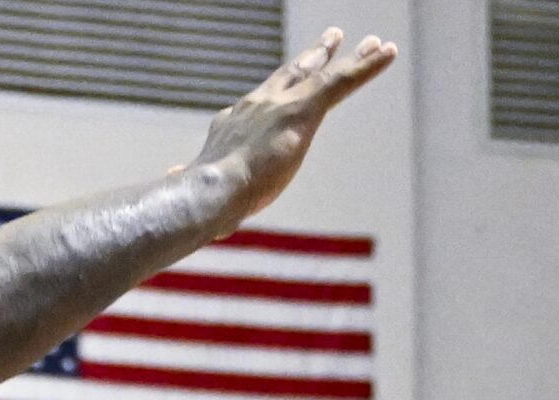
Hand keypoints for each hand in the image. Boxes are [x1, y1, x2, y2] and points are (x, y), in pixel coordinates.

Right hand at [187, 27, 396, 221]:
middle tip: (330, 40)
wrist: (211, 191)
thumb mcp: (197, 181)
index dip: (276, 92)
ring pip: (325, 73)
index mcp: (233, 124)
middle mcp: (257, 105)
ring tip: (375, 44)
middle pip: (292, 74)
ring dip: (352, 58)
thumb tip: (170, 177)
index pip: (260, 103)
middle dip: (313, 57)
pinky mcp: (304, 108)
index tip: (286, 85)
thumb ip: (187, 177)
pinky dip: (367, 66)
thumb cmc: (203, 199)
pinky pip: (342, 81)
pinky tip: (388, 52)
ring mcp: (282, 104)